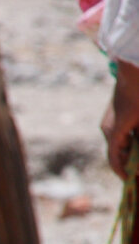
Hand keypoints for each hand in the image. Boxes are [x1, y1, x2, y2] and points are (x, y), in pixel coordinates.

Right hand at [103, 60, 138, 177]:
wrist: (134, 64)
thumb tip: (138, 160)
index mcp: (114, 131)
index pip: (114, 159)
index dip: (122, 172)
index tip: (129, 179)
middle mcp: (108, 128)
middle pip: (116, 152)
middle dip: (128, 161)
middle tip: (137, 170)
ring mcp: (110, 120)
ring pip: (119, 142)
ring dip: (129, 149)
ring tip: (137, 155)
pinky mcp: (116, 113)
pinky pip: (121, 132)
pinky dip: (129, 139)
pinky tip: (136, 138)